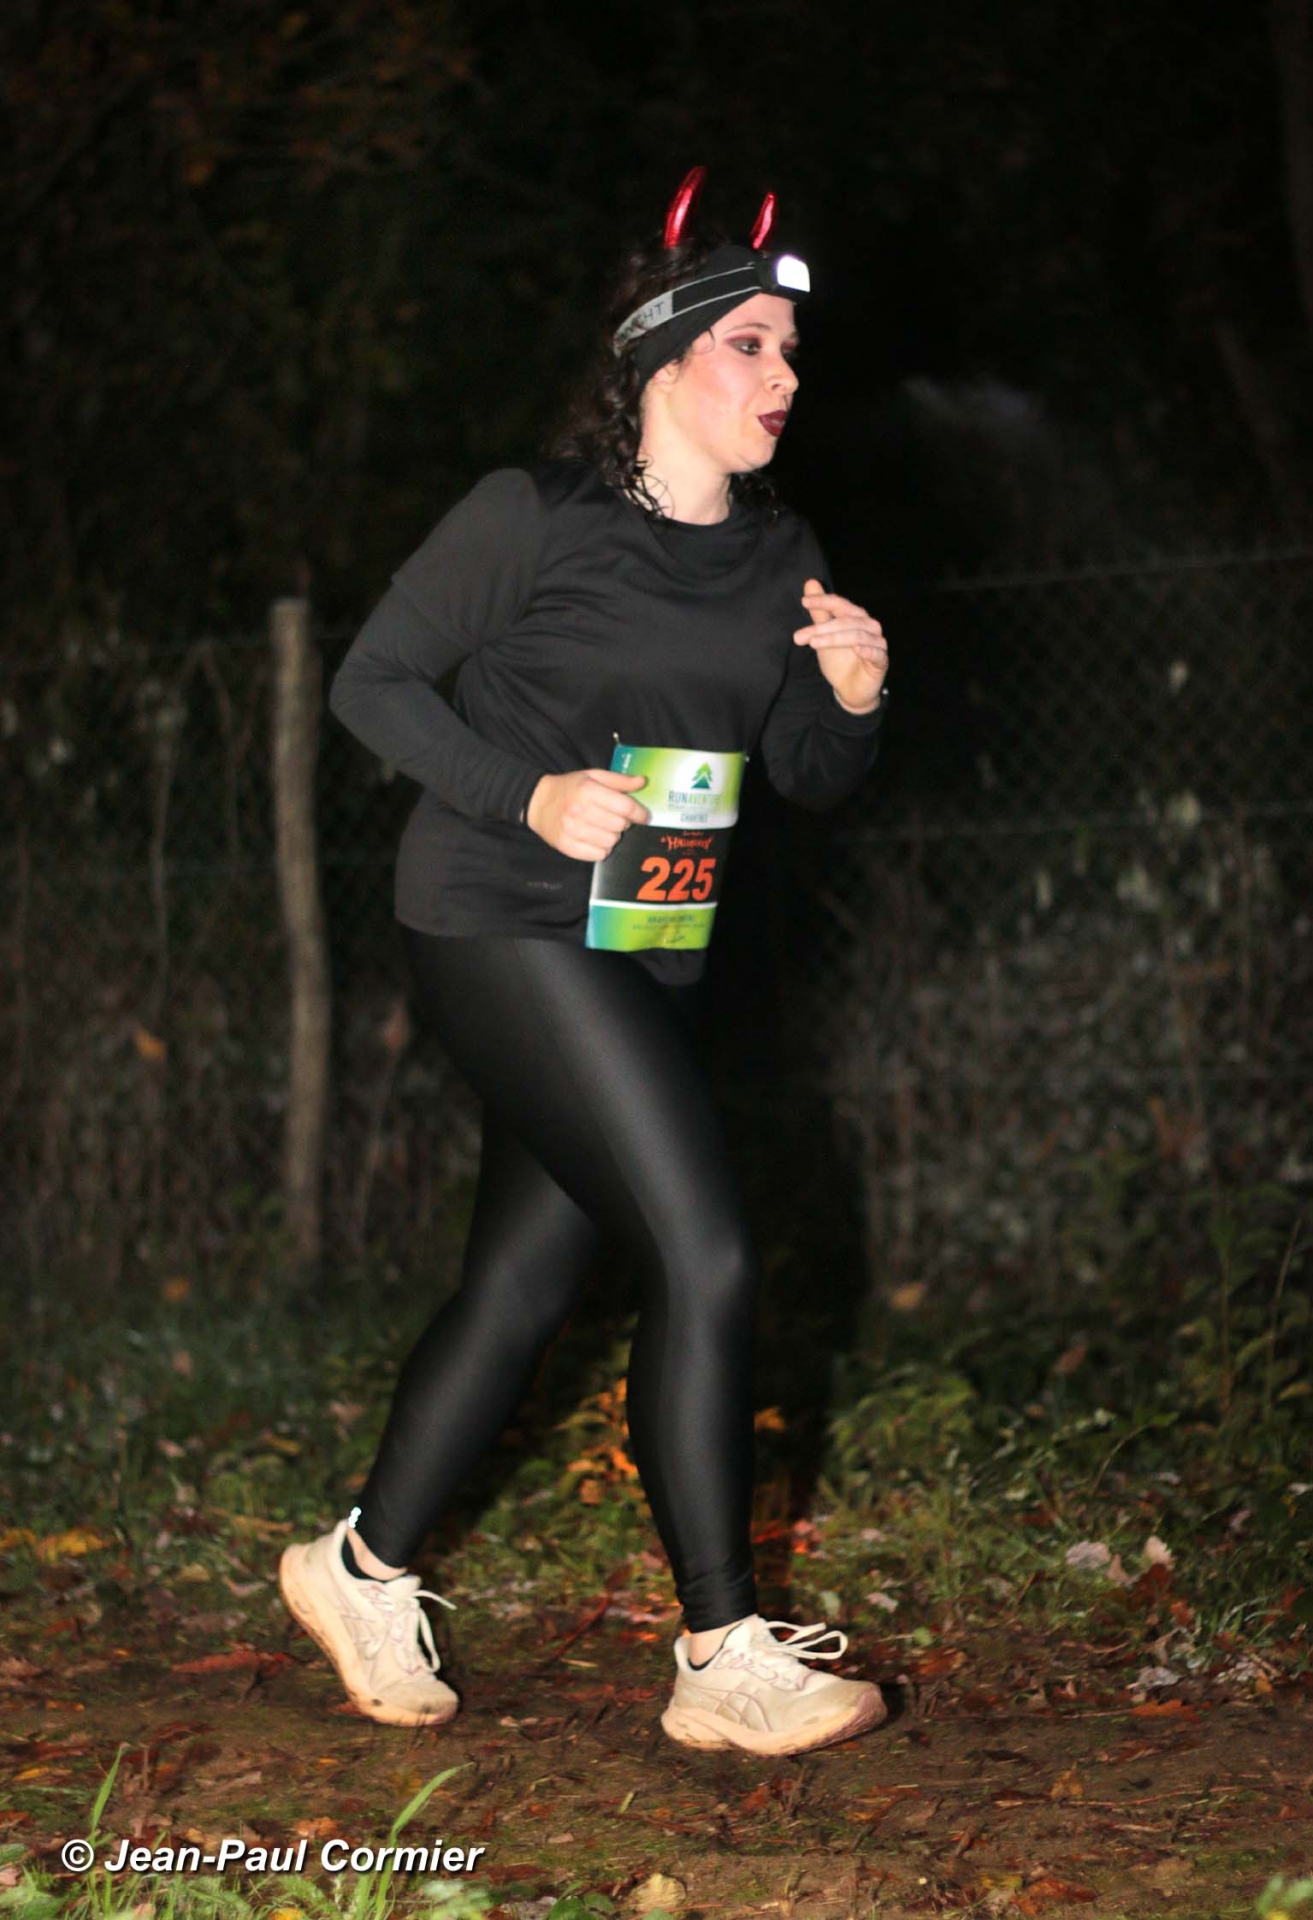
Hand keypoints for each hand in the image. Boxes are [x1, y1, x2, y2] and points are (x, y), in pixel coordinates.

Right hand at [526, 768, 649, 859]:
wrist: (538, 802)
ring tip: (603, 828)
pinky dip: (602, 849)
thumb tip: (642, 782)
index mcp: (588, 790)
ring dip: (612, 837)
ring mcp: (571, 830)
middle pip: (620, 826)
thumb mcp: (593, 776)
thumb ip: (619, 780)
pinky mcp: (566, 846)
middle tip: (615, 818)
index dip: (639, 813)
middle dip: (623, 823)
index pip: (625, 807)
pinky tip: (595, 839)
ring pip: (611, 842)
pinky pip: (598, 855)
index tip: (643, 816)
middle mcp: (578, 810)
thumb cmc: (570, 788)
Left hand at [795, 577, 888, 710]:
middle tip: (799, 636)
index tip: (804, 602)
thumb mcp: (824, 635)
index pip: (840, 604)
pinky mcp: (881, 661)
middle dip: (821, 627)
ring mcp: (877, 643)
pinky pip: (876, 653)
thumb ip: (819, 612)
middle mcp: (869, 626)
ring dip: (834, 639)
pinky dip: (867, 650)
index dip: (823, 601)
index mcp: (856, 617)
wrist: (850, 689)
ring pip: (856, 636)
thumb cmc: (840, 659)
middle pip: (846, 621)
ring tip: (813, 643)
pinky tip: (855, 649)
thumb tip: (810, 582)